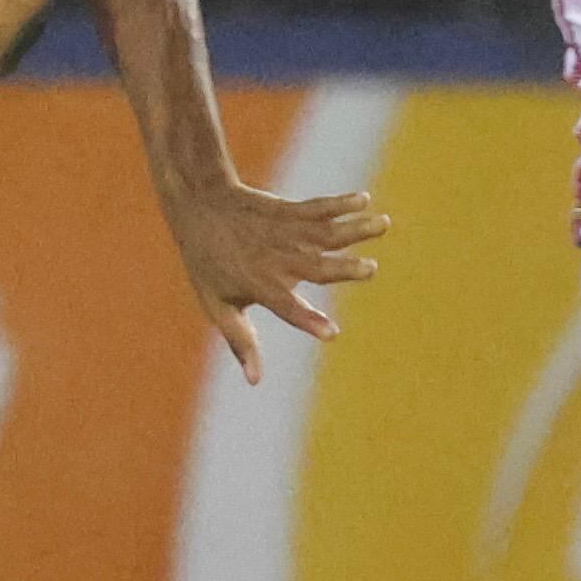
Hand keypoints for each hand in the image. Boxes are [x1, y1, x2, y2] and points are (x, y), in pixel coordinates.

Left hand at [167, 178, 390, 385]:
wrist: (198, 206)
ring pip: (325, 233)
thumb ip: (240, 341)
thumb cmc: (207, 263)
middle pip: (316, 267)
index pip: (287, 308)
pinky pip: (318, 207)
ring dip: (355, 229)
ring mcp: (285, 234)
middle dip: (345, 269)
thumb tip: (255, 381)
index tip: (332, 333)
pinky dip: (342, 203)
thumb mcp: (217, 306)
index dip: (307, 320)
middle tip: (371, 270)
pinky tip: (364, 199)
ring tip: (383, 224)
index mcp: (261, 287)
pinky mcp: (289, 210)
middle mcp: (278, 260)